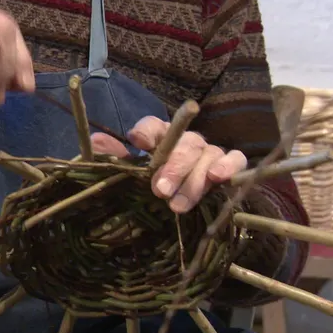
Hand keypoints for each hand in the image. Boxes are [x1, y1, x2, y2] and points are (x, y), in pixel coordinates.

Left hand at [90, 116, 247, 213]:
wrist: (190, 202)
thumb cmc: (158, 185)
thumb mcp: (135, 174)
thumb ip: (117, 158)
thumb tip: (95, 141)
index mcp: (161, 139)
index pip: (154, 126)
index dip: (146, 131)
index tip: (138, 142)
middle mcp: (187, 142)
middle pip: (183, 144)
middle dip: (172, 167)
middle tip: (159, 190)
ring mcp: (210, 152)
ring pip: (207, 156)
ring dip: (193, 181)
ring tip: (178, 206)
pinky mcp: (231, 165)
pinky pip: (236, 159)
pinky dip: (228, 166)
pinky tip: (217, 178)